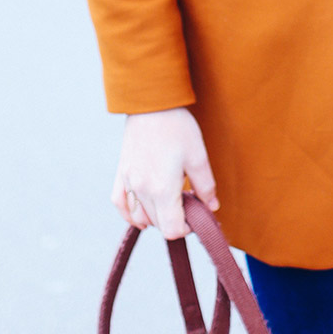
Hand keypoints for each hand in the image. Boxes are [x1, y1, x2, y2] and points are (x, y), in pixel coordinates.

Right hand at [112, 107, 218, 237]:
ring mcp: (128, 182)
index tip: (195, 213)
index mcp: (162, 189)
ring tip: (169, 199)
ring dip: (155, 217)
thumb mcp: (198, 156)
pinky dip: (130, 213)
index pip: (172, 230)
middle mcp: (142, 190)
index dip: (187, 228)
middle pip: (158, 224)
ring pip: (139, 217)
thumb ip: (206, 187)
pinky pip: (120, 204)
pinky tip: (142, 210)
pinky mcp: (120, 173)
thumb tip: (212, 208)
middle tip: (186, 201)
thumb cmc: (177, 127)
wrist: (151, 104)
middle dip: (174, 219)